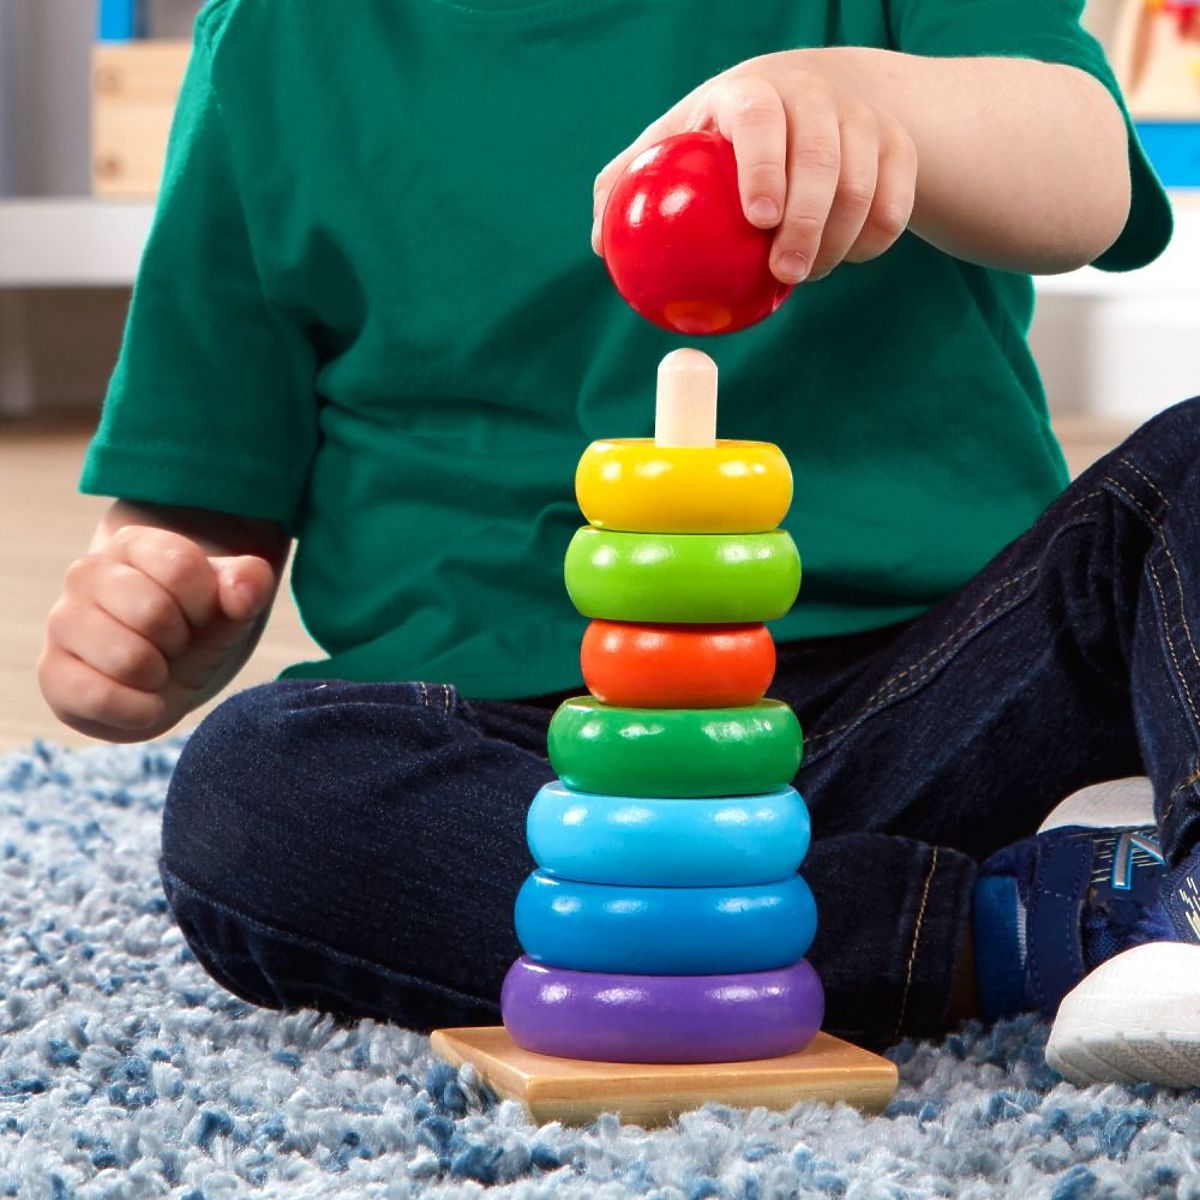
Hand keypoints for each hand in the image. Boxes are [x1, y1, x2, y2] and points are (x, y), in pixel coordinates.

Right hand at [38, 526, 278, 741]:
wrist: (167, 680)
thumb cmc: (200, 629)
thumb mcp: (233, 603)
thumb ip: (248, 583)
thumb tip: (242, 593)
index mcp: (134, 545)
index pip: (181, 566)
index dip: (206, 602)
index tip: (203, 614)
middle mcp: (88, 573)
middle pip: (153, 612)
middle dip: (181, 641)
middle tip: (177, 645)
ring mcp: (63, 621)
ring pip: (127, 657)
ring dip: (160, 675)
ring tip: (157, 668)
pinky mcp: (52, 671)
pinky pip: (97, 697)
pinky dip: (138, 710)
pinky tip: (147, 702)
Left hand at [591, 49, 917, 283]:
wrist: (807, 99)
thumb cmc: (719, 138)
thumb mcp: (672, 146)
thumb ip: (630, 187)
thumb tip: (600, 245)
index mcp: (751, 92)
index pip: (760, 117)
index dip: (762, 163)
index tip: (759, 217)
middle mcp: (811, 95)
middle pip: (821, 156)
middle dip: (809, 221)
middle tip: (785, 272)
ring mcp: (860, 117)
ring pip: (864, 183)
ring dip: (839, 239)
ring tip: (806, 274)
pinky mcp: (897, 145)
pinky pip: (897, 200)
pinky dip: (875, 237)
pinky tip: (847, 257)